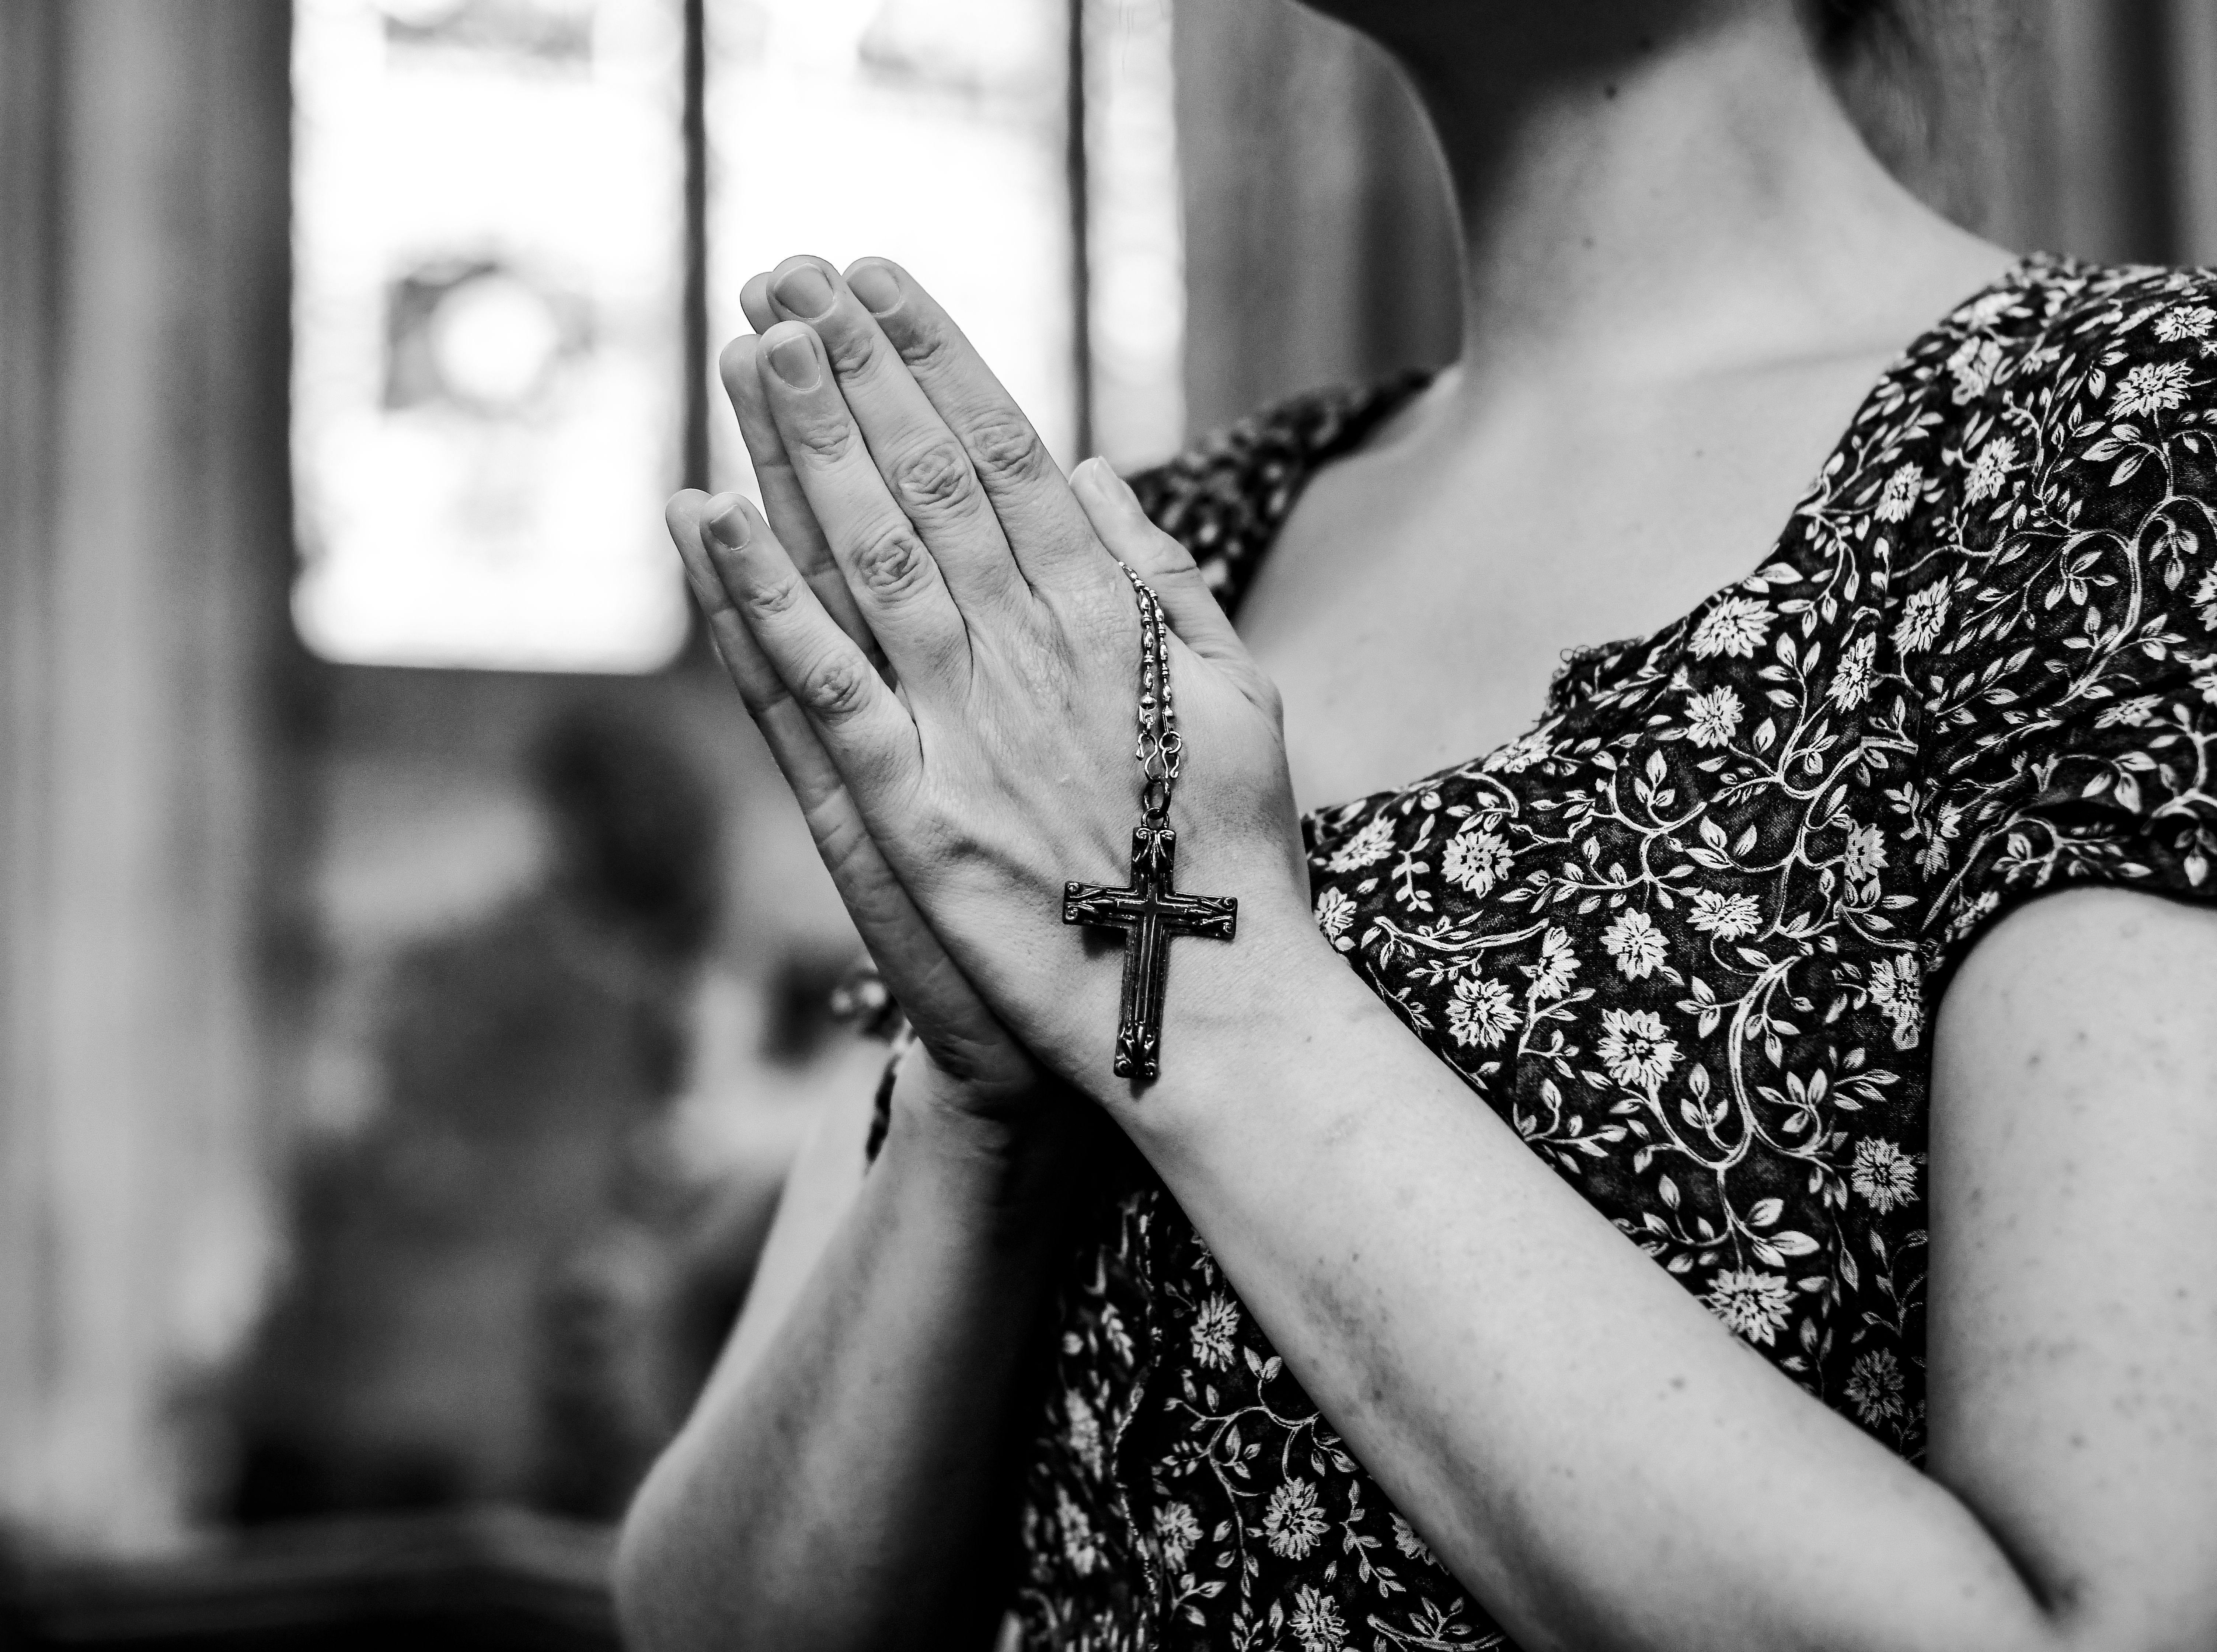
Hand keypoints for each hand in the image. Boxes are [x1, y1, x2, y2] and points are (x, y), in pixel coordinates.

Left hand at [687, 254, 1316, 1094]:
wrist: (1196, 1006)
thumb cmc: (1224, 854)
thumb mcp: (1232, 698)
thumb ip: (1164, 580)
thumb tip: (1094, 470)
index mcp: (1108, 618)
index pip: (1007, 455)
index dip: (940, 360)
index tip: (884, 283)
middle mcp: (1031, 650)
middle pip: (929, 480)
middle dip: (856, 371)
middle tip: (788, 273)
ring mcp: (966, 726)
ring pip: (871, 554)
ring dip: (805, 443)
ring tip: (751, 340)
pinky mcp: (910, 809)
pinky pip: (821, 688)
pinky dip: (761, 599)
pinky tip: (708, 517)